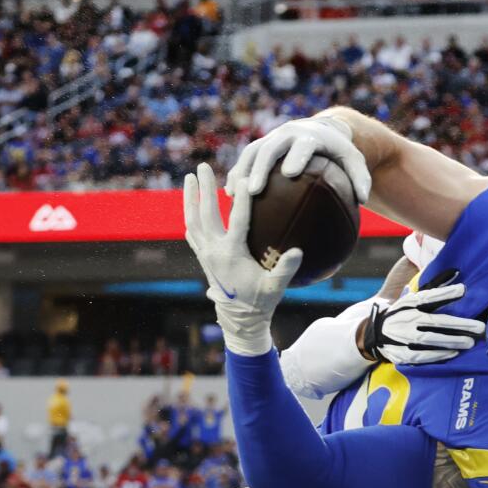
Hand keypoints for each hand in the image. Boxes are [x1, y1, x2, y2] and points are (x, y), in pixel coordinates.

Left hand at [183, 163, 301, 356]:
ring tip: (190, 178)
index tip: (243, 177)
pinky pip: (192, 232)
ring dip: (190, 198)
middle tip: (202, 166)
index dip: (242, 198)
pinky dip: (190, 216)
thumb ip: (285, 269)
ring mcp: (205, 254)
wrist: (239, 320)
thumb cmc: (260, 302)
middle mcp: (214, 251)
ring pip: (193, 220)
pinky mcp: (203, 258)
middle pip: (206, 213)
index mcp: (232, 254)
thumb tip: (297, 251)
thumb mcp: (275, 287)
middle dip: (204, 189)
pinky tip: (191, 206)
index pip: (237, 220)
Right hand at [227, 115, 372, 203]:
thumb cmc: (339, 152)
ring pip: (252, 153)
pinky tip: (230, 195)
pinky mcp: (261, 145)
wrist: (322, 130)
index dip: (297, 156)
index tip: (290, 172)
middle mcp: (287, 134)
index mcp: (310, 136)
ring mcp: (271, 138)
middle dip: (260, 168)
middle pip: (270, 149)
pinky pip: (245, 159)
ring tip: (234, 195)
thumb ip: (360, 178)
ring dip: (241, 172)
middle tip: (253, 190)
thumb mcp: (354, 161)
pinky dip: (237, 174)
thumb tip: (363, 201)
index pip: (303, 145)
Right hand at [364, 281, 484, 365]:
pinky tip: (454, 353)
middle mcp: (406, 318)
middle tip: (479, 327)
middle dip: (459, 324)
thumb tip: (455, 271)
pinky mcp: (402, 354)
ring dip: (451, 341)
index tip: (463, 290)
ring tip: (470, 342)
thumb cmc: (402, 314)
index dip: (445, 293)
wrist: (372, 334)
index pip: (428, 296)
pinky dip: (438, 355)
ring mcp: (403, 337)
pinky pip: (422, 355)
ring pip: (430, 339)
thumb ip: (434, 288)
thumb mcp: (412, 299)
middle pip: (435, 321)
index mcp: (409, 303)